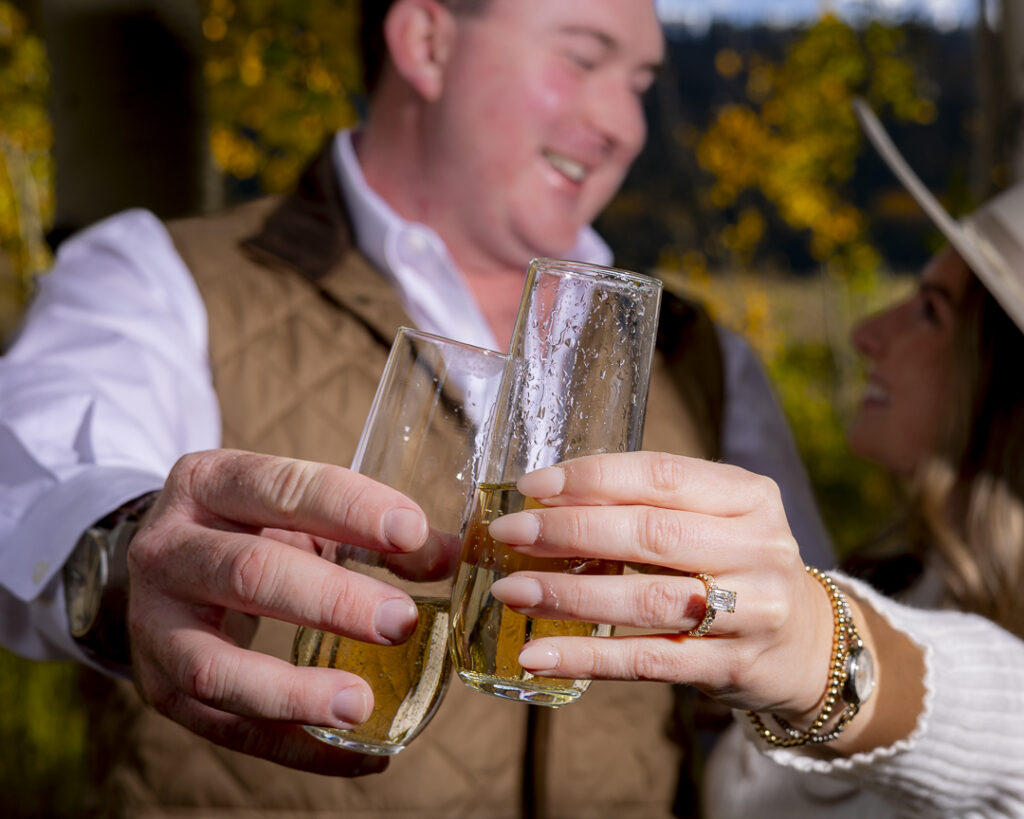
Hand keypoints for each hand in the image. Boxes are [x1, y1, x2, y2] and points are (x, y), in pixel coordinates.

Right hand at [127, 449, 429, 774]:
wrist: (166, 566)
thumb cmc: (249, 529)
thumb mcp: (299, 511)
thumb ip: (369, 530)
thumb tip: (445, 557)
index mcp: (209, 484)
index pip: (281, 488)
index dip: (349, 509)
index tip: (412, 532)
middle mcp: (168, 548)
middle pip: (248, 573)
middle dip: (332, 601)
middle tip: (400, 622)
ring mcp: (154, 622)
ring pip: (215, 667)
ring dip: (294, 692)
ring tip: (362, 705)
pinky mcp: (159, 685)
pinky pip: (224, 726)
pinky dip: (291, 746)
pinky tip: (353, 756)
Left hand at [487, 452, 835, 722]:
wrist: (806, 643)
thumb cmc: (736, 563)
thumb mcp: (714, 518)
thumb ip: (649, 503)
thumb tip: (546, 499)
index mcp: (749, 496)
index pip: (662, 475)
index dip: (592, 478)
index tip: (532, 486)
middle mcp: (758, 549)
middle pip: (651, 534)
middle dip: (569, 531)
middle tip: (509, 534)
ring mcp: (751, 612)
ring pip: (646, 600)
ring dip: (569, 595)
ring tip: (512, 591)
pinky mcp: (731, 667)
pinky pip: (648, 661)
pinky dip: (588, 658)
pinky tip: (539, 656)